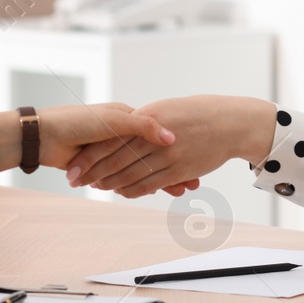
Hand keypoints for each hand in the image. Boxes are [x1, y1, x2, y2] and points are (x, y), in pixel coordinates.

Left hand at [65, 95, 272, 197]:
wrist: (230, 122)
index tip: (74, 163)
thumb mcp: (167, 109)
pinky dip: (134, 190)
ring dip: (111, 183)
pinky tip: (124, 193)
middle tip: (78, 182)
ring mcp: (166, 153)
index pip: (110, 138)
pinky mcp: (178, 169)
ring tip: (96, 188)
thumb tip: (125, 127)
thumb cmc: (197, 113)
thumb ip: (144, 120)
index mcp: (147, 117)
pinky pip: (151, 183)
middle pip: (115, 157)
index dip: (91, 153)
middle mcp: (153, 135)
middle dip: (93, 171)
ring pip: (130, 172)